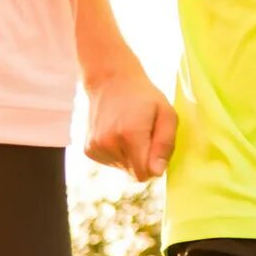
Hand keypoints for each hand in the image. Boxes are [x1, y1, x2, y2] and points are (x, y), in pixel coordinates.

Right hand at [84, 66, 175, 181]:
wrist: (110, 81)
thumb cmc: (144, 97)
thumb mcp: (167, 114)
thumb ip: (165, 144)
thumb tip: (157, 173)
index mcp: (130, 134)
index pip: (144, 174)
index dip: (154, 166)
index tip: (156, 148)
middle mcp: (109, 143)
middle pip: (134, 173)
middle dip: (143, 160)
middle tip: (144, 134)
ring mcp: (95, 147)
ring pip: (122, 169)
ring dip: (130, 156)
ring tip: (129, 132)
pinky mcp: (89, 150)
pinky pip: (111, 163)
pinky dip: (118, 154)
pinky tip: (118, 134)